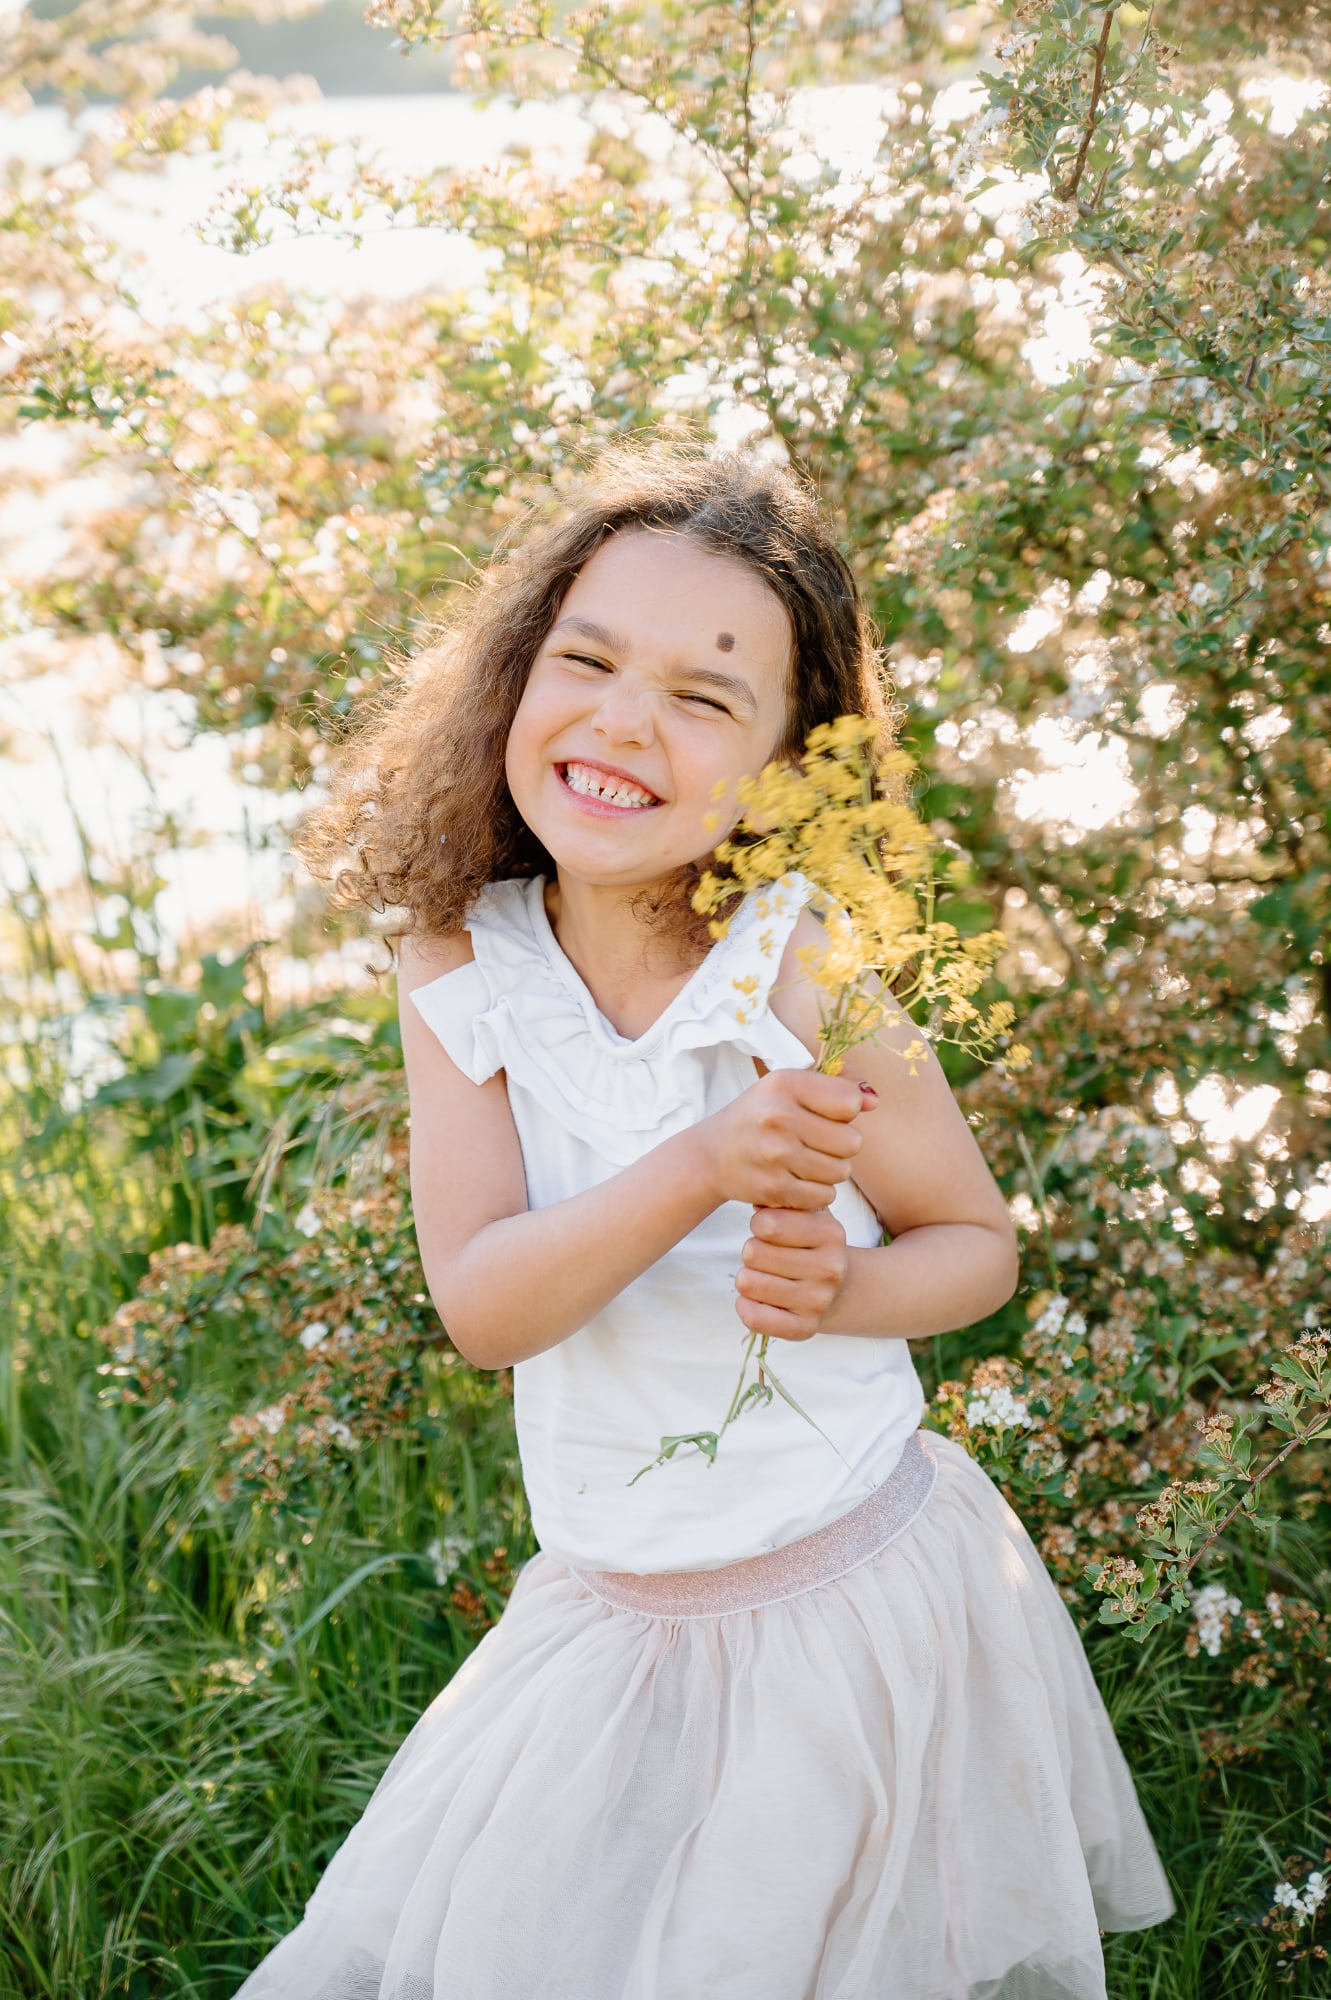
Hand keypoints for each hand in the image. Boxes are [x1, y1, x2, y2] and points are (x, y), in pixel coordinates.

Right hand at [701, 1068, 877, 1211]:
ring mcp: (775, 1155)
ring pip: (841, 1172)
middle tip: (817, 1142)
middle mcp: (778, 1117)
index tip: (825, 1113)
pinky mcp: (774, 1190)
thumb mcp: (790, 1088)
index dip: (845, 1111)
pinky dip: (817, 1192)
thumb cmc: (761, 1115)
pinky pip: (825, 1196)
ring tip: (806, 1161)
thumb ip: (837, 1086)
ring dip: (830, 1170)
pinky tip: (798, 1180)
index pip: (850, 1102)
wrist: (712, 1155)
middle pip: (852, 1141)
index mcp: (784, 1083)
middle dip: (841, 1145)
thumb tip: (875, 1101)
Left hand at [735, 1205, 850, 1341]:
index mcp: (831, 1234)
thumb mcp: (807, 1214)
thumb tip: (758, 1200)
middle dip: (752, 1251)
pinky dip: (746, 1307)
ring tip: (764, 1275)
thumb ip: (783, 1200)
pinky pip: (754, 1317)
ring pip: (748, 1283)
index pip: (767, 1223)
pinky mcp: (805, 1329)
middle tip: (765, 1256)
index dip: (759, 1224)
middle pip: (753, 1252)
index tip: (768, 1229)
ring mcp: (819, 1301)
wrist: (841, 1289)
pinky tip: (757, 1300)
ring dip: (747, 1277)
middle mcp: (830, 1268)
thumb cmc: (811, 1244)